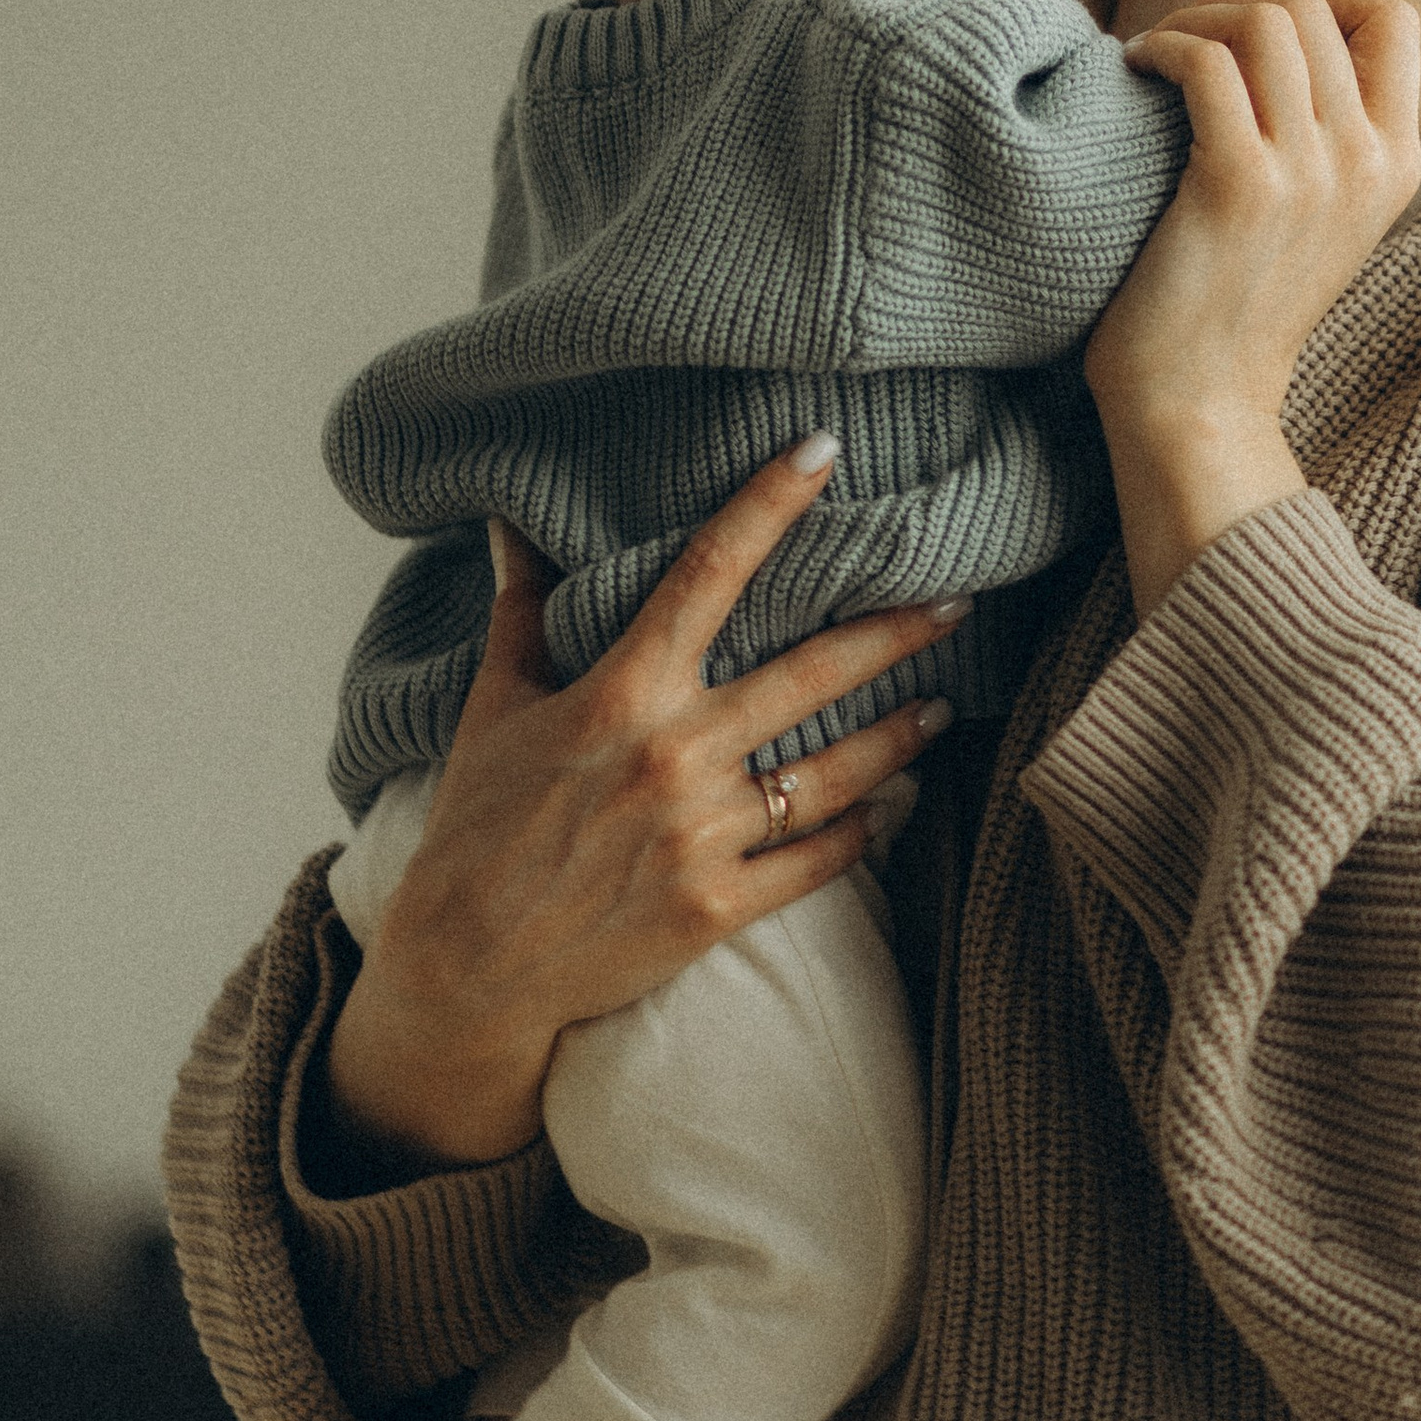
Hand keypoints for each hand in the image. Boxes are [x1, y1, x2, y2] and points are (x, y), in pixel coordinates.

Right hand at [325, 440, 962, 1171]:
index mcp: (622, 691)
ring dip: (899, 736)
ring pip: (833, 771)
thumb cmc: (476, 827)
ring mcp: (702, 836)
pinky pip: (818, 860)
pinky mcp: (717, 907)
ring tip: (940, 705)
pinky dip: (863, 832)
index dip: (769, 502)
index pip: (710, 570)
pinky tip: (892, 808)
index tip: (822, 452)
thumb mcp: (494, 706)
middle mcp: (673, 754)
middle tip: (956, 602)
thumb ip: (523, 611)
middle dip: (896, 632)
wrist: (464, 967)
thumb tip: (511, 524)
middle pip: (813, 673)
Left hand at [1085, 0, 1418, 610]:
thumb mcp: (1309, 215)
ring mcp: (1311, 175)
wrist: (1196, 405)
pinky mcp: (1240, 185)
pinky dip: (1162, 46)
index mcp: (1396, 164)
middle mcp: (1367, 163)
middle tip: (1179, 38)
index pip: (1392, 17)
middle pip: (1315, 6)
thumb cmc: (1226, 304)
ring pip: (1266, 19)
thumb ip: (1319, 133)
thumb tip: (1268, 26)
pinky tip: (1133, 70)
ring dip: (1193, 16)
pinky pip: (1207, 62)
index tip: (1247, 17)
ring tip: (1154, 52)